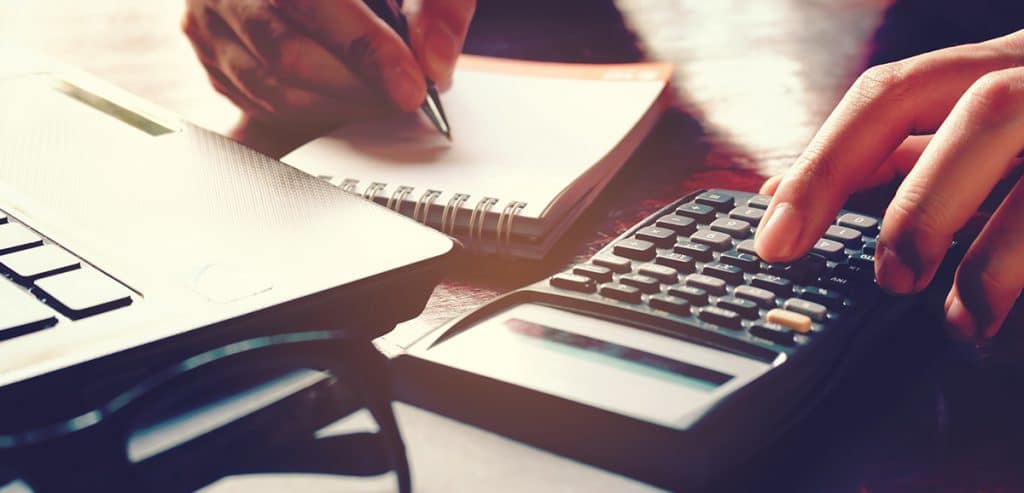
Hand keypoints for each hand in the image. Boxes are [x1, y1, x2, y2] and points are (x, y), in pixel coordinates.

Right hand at [182, 0, 474, 128]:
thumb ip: (438, 4)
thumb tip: (435, 63)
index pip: (312, 3)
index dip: (367, 50)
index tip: (413, 86)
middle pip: (289, 55)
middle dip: (359, 89)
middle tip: (405, 97)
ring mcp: (207, 17)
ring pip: (273, 89)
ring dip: (340, 106)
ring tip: (382, 98)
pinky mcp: (208, 51)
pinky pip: (260, 102)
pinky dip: (313, 110)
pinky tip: (348, 96)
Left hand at [755, 29, 1023, 341]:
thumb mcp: (976, 119)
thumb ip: (896, 150)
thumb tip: (785, 190)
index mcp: (996, 63)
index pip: (890, 95)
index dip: (824, 166)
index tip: (772, 239)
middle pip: (983, 113)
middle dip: (922, 203)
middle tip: (890, 279)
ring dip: (994, 257)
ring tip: (960, 320)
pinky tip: (1005, 317)